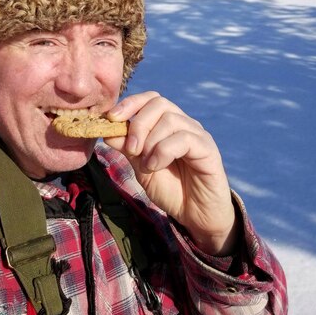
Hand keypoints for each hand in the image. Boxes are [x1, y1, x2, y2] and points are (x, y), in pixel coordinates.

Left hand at [106, 92, 237, 255]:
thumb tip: (107, 130)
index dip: (130, 103)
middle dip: (138, 124)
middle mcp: (184, 124)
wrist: (195, 215)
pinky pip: (184, 138)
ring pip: (170, 119)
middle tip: (131, 149)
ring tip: (146, 164)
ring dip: (151, 141)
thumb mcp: (141, 167)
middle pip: (159, 103)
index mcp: (167, 124)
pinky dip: (163, 151)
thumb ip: (127, 148)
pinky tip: (156, 166)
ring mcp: (197, 134)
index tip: (111, 118)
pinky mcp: (208, 149)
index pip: (150, 98)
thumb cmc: (170, 189)